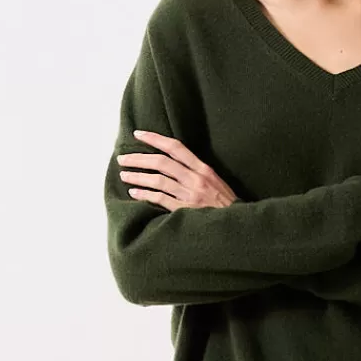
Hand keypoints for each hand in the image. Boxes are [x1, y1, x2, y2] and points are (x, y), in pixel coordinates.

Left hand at [117, 130, 237, 208]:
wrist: (237, 225)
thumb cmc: (225, 205)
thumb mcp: (215, 182)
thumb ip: (196, 172)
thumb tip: (172, 164)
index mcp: (203, 169)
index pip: (175, 148)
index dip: (155, 139)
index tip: (138, 134)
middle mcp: (196, 179)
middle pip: (161, 163)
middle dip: (139, 159)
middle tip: (123, 158)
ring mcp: (190, 195)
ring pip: (158, 180)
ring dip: (138, 177)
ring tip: (124, 175)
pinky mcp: (185, 211)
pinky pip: (160, 199)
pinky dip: (145, 195)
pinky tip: (134, 193)